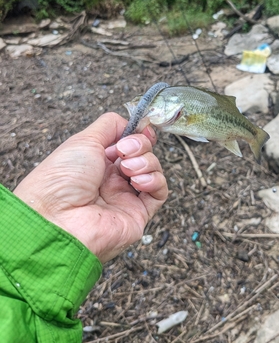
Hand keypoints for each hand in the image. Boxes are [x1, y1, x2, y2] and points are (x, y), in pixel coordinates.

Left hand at [13, 113, 168, 262]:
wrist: (55, 219)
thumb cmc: (60, 180)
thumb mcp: (84, 140)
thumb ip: (110, 126)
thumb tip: (132, 123)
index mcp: (98, 162)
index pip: (129, 143)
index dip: (138, 135)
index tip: (140, 129)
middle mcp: (113, 179)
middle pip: (143, 153)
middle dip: (140, 145)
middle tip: (124, 151)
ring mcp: (125, 197)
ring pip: (153, 170)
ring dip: (146, 162)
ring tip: (127, 168)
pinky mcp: (137, 214)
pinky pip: (159, 192)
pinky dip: (155, 180)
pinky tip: (138, 180)